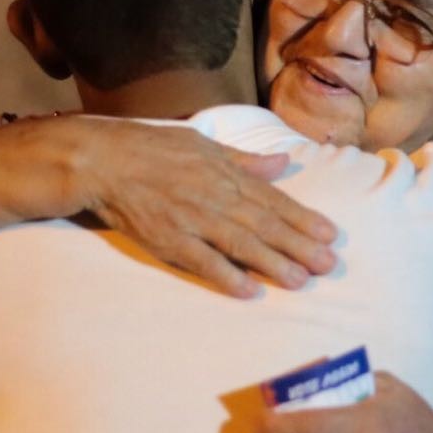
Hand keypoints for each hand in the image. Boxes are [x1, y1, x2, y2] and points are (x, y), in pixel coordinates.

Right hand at [72, 120, 337, 297]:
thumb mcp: (204, 142)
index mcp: (225, 171)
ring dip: (272, 263)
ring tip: (300, 280)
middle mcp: (214, 195)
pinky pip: (202, 261)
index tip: (329, 235)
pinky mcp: (167, 239)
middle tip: (327, 265)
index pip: (272, 199)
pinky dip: (225, 276)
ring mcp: (191, 219)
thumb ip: (245, 159)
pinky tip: (249, 290)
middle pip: (264, 224)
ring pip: (240, 244)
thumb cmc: (152, 148)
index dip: (302, 218)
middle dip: (298, 245)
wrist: (103, 160)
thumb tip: (282, 164)